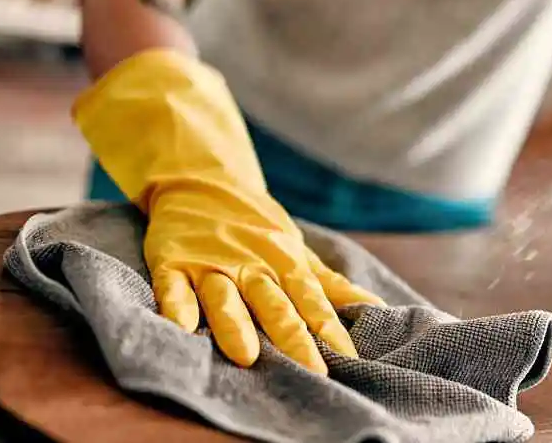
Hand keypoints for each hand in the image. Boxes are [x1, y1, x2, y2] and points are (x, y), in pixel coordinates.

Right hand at [73, 50, 382, 370]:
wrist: (203, 180)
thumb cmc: (258, 228)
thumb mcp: (298, 252)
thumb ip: (331, 285)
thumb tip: (377, 308)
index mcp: (285, 265)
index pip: (313, 302)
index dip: (331, 331)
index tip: (350, 361)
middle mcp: (252, 266)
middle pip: (275, 305)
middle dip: (293, 338)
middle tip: (311, 372)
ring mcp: (211, 263)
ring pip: (225, 297)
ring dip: (236, 325)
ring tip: (247, 357)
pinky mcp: (174, 261)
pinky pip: (173, 285)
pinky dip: (176, 305)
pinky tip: (180, 328)